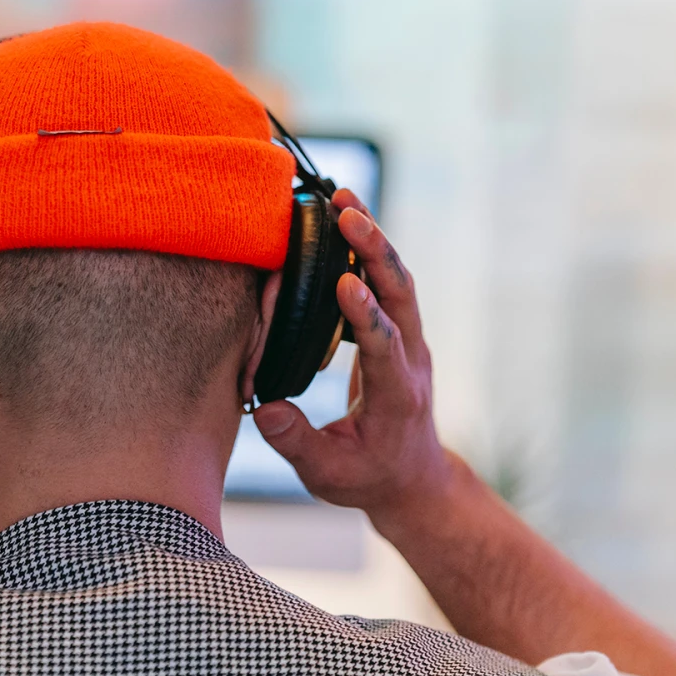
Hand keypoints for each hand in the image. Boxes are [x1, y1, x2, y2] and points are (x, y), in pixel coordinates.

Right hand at [252, 188, 454, 514]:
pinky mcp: (397, 331)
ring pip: (398, 279)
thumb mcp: (328, 475)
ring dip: (374, 238)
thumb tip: (264, 409)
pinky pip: (388, 282)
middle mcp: (411, 359)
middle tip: (347, 212)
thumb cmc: (367, 476)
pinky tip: (344, 218)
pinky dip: (369, 248)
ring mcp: (408, 341)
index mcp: (396, 395)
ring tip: (344, 197)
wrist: (411, 477)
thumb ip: (296, 442)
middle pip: (401, 294)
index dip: (366, 314)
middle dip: (377, 251)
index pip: (384, 346)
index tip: (345, 282)